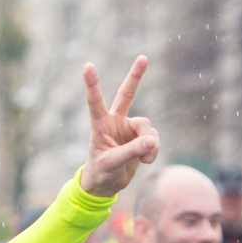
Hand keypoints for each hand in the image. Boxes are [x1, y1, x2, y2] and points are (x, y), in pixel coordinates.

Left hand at [79, 56, 159, 197]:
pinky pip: (154, 139)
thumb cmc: (101, 172)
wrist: (106, 185)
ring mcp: (129, 129)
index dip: (93, 84)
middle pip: (127, 95)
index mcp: (100, 125)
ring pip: (147, 127)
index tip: (88, 65)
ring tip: (145, 158)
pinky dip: (154, 150)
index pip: (95, 102)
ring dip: (150, 142)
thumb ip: (131, 151)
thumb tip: (151, 142)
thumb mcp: (112, 163)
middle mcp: (115, 122)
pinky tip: (146, 160)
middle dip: (135, 76)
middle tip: (143, 57)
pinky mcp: (141, 138)